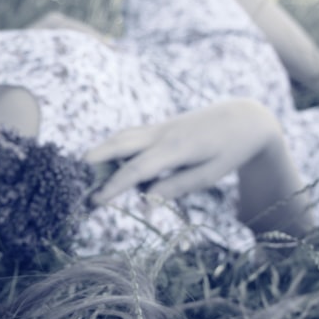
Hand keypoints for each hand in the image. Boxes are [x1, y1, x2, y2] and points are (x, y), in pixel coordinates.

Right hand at [84, 98, 282, 204]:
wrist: (244, 117)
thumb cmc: (230, 150)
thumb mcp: (209, 175)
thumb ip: (176, 187)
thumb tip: (146, 201)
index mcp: (176, 149)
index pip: (136, 168)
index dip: (114, 186)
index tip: (96, 201)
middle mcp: (162, 134)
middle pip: (119, 144)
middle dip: (94, 160)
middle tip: (74, 180)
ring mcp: (159, 127)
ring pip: (122, 137)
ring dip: (101, 152)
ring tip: (83, 172)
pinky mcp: (160, 127)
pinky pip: (131, 136)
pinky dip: (115, 148)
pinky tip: (107, 162)